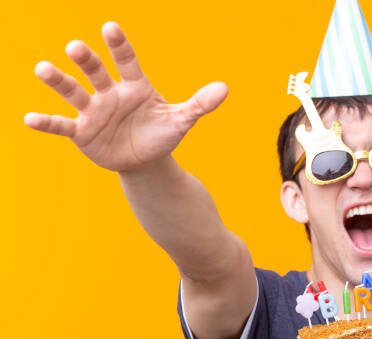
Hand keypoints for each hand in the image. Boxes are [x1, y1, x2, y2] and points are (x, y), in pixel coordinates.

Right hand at [24, 22, 227, 171]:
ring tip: (42, 68)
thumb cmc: (162, 134)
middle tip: (75, 47)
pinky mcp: (82, 132)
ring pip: (74, 92)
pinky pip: (62, 125)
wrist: (145, 158)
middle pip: (96, 72)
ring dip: (59, 81)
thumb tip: (224, 89)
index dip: (119, 46)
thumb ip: (199, 104)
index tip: (110, 28)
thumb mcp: (181, 120)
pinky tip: (29, 118)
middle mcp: (111, 93)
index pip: (127, 61)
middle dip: (87, 60)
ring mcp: (94, 111)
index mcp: (135, 86)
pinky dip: (47, 122)